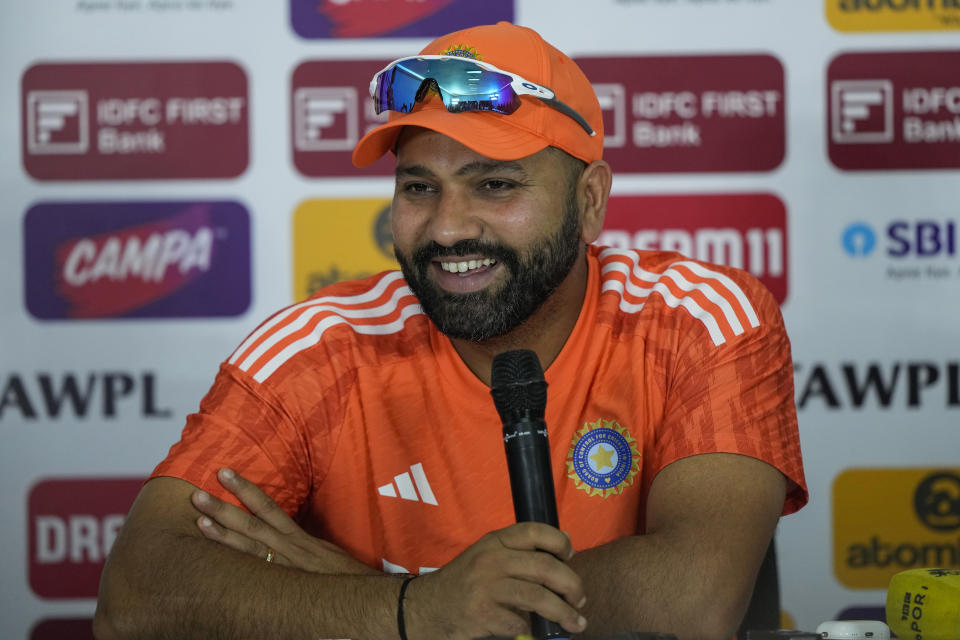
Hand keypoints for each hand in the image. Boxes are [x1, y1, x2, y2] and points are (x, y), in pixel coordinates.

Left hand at [191, 467, 378, 575]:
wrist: (365, 593)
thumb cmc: (346, 576)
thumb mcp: (324, 554)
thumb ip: (302, 545)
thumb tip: (283, 537)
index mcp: (298, 537)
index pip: (268, 507)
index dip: (245, 490)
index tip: (225, 475)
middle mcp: (290, 548)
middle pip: (252, 524)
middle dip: (224, 508)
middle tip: (195, 495)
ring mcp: (286, 567)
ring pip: (250, 548)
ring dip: (222, 535)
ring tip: (198, 521)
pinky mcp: (286, 584)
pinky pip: (257, 574)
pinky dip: (237, 568)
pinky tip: (215, 565)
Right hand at [405, 522, 587, 638]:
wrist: (425, 609)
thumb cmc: (463, 583)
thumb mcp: (486, 556)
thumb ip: (518, 551)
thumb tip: (565, 542)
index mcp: (494, 542)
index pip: (534, 531)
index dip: (559, 542)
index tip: (570, 555)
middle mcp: (490, 560)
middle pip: (544, 567)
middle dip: (571, 585)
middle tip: (580, 598)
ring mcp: (485, 587)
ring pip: (538, 597)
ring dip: (563, 612)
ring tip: (576, 622)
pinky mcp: (481, 614)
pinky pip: (519, 623)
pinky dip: (532, 630)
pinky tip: (535, 632)